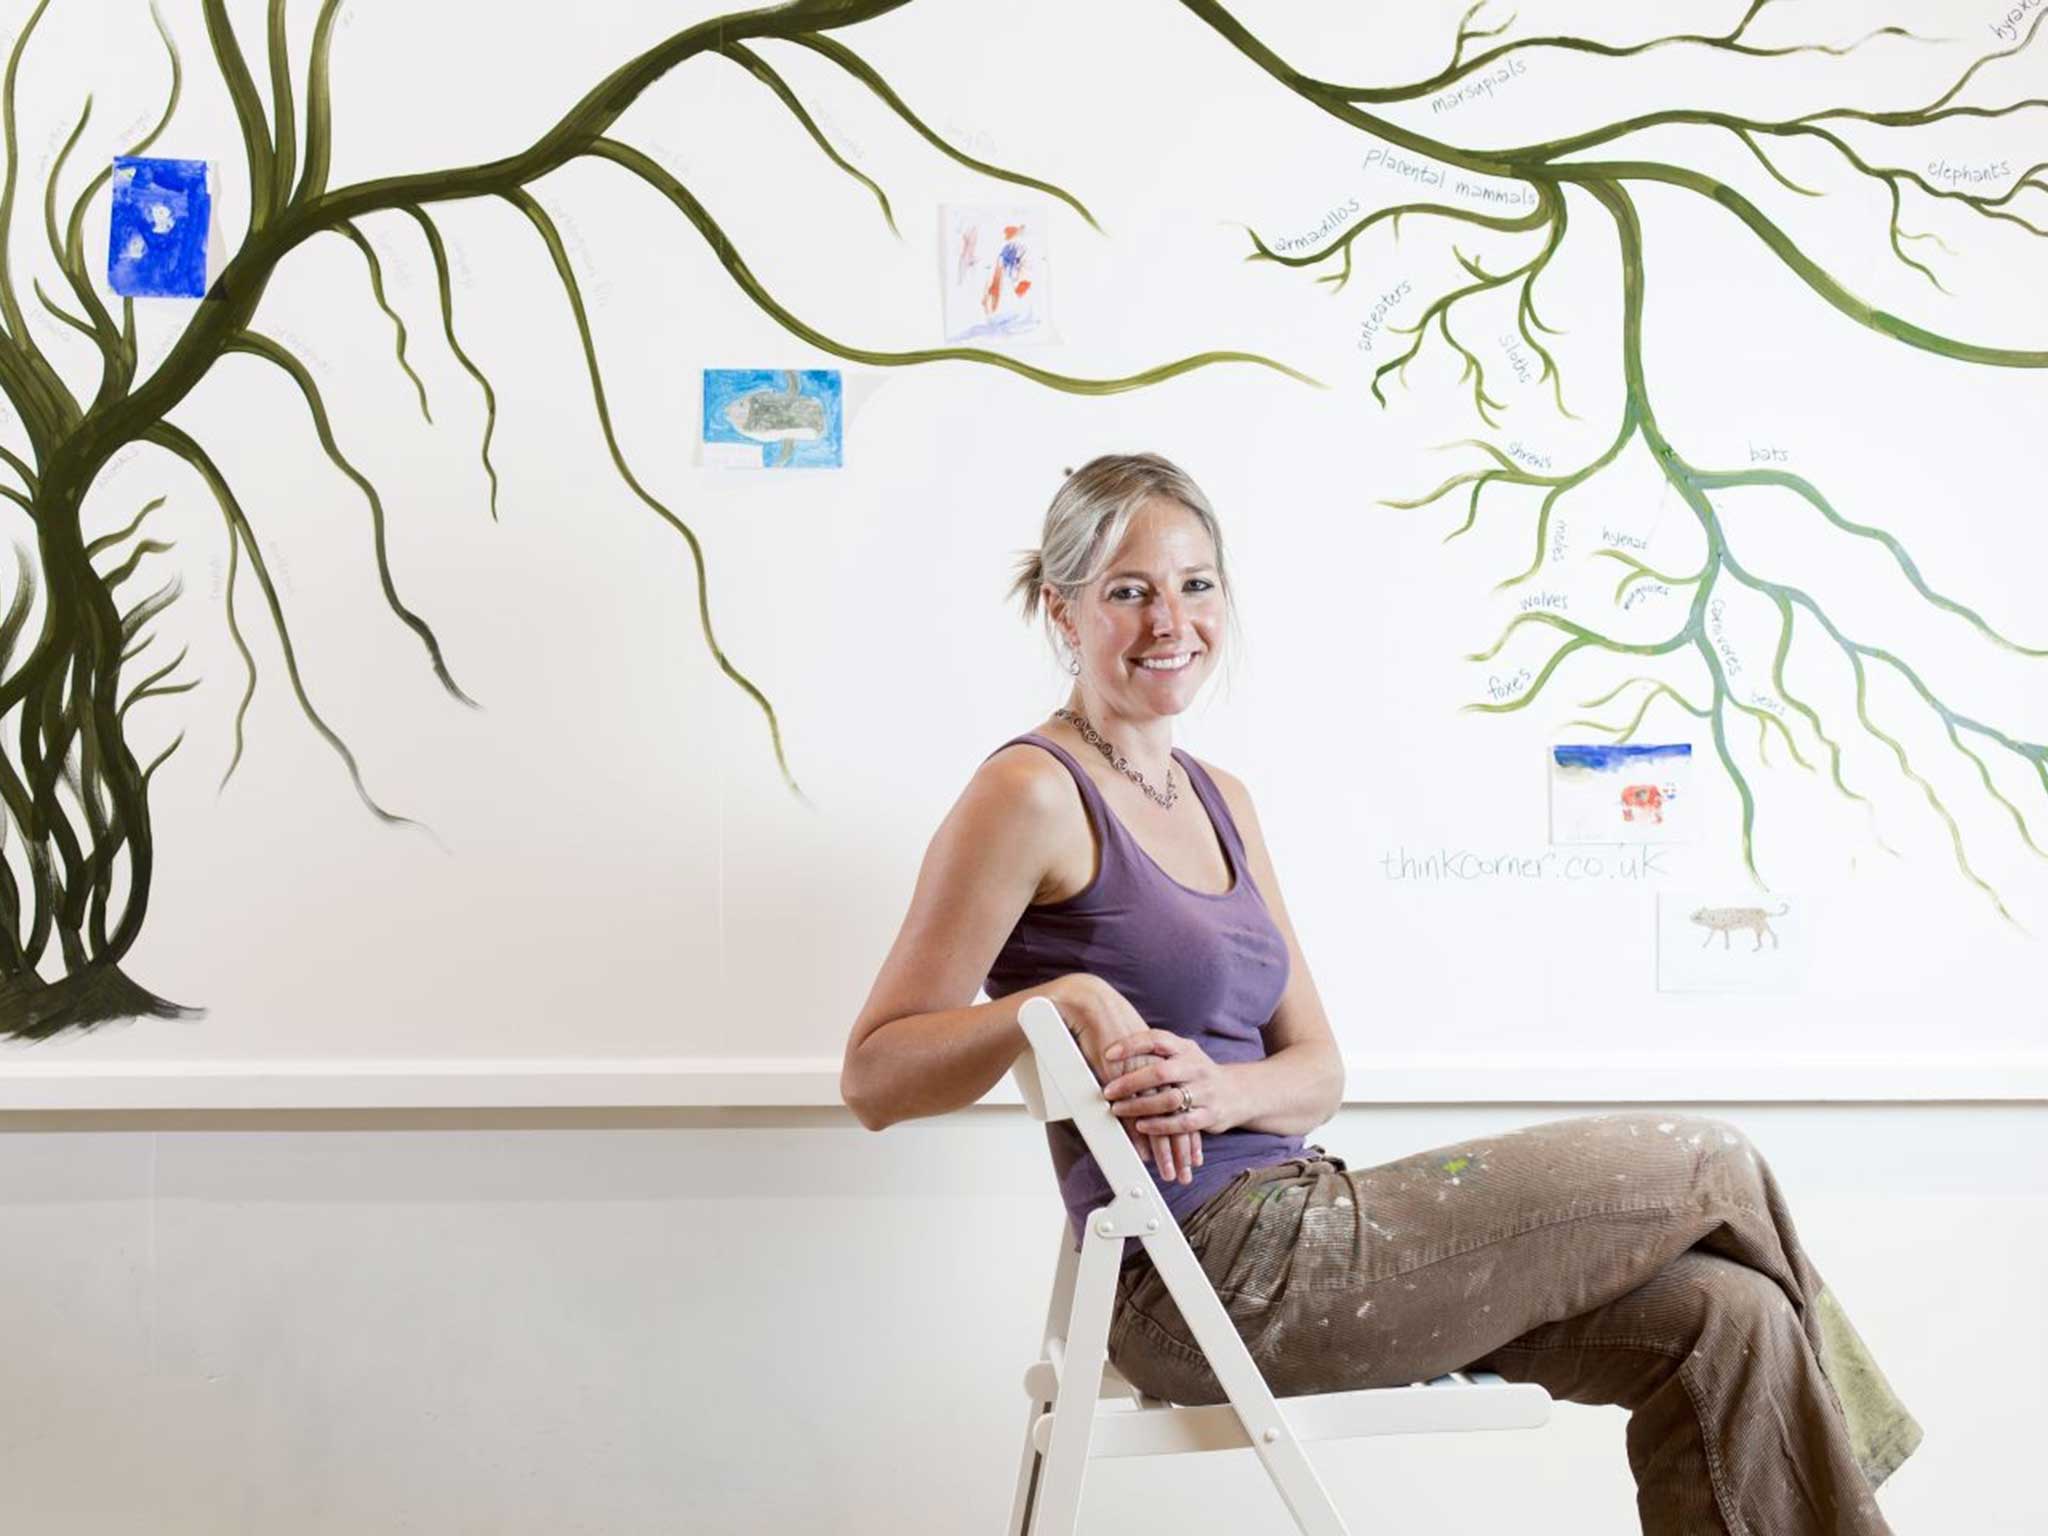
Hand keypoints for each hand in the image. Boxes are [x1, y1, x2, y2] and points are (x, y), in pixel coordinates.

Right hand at [1039, 974, 1204, 1182]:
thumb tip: (1147, 1089)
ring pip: (1159, 1123)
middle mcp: (1159, 1074)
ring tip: (1169, 1173)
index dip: (1189, 1133)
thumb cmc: (1111, 1026)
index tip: (1193, 1155)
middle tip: (1185, 1173)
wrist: (1092, 1006)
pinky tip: (1145, 1157)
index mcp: (1167, 1066)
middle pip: (1177, 1119)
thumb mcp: (1135, 1048)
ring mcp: (1141, 1079)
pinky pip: (1134, 1116)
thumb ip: (1144, 1069)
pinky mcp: (1121, 1083)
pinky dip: (1139, 1139)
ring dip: (1163, 1151)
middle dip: (1181, 1150)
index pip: (1183, 1107)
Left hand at [1101, 1031, 1230, 1188]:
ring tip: (1118, 1110)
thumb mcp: (1182, 1054)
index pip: (1157, 1039)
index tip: (1108, 1053)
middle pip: (1161, 1072)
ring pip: (1170, 1100)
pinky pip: (1182, 1123)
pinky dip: (1159, 1126)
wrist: (1240, 1091)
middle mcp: (1196, 1067)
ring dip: (1140, 1106)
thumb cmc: (1196, 1072)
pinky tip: (1141, 1126)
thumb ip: (1154, 1053)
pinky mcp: (1210, 1115)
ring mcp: (1205, 1091)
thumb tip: (1108, 1050)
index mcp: (1185, 1048)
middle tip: (1107, 1091)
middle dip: (1131, 1082)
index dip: (1132, 1045)